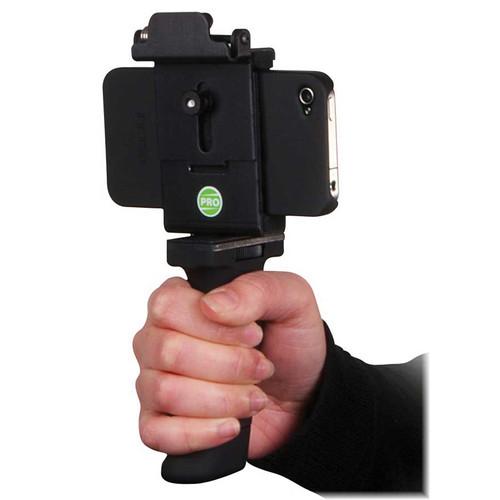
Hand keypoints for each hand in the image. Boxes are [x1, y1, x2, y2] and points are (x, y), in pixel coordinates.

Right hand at [133, 271, 325, 458]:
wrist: (302, 392)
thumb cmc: (289, 341)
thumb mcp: (291, 299)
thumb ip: (255, 290)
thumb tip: (212, 304)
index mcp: (182, 300)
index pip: (168, 306)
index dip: (214, 327)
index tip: (254, 335)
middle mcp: (159, 338)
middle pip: (167, 351)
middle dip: (227, 365)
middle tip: (261, 366)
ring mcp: (154, 381)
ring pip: (165, 392)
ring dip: (222, 399)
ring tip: (253, 395)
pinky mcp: (161, 423)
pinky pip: (157, 433)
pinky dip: (201, 433)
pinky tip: (231, 425)